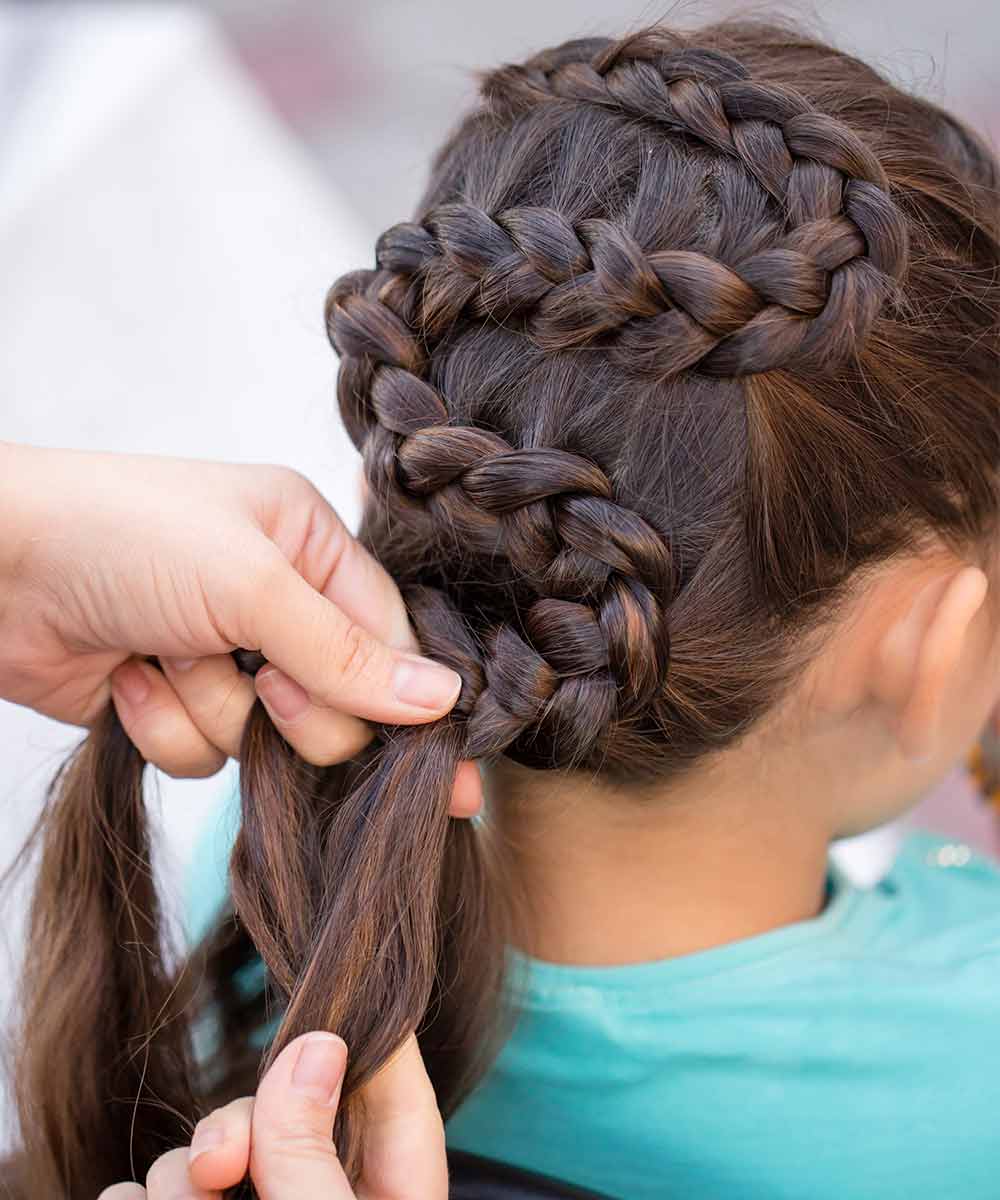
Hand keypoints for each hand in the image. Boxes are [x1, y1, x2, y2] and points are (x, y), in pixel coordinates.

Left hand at [0, 443, 479, 812]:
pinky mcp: (173, 703)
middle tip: (255, 678)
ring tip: (161, 654)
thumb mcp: (250, 584)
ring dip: (210, 710)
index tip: (451, 782)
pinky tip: (124, 679)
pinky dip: (162, 726)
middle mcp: (276, 600)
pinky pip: (204, 755)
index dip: (411, 706)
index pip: (390, 640)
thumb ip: (348, 654)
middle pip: (338, 704)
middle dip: (290, 706)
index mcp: (309, 544)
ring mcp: (222, 655)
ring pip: (266, 741)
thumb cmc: (120, 536)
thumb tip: (445, 701)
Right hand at [96, 1031, 446, 1199]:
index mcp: (386, 1194)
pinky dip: (134, 1197)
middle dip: (233, 1125)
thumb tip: (314, 1045)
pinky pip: (145, 1189)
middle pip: (277, 1107)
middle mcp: (316, 1194)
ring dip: (176, 1175)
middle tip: (216, 1167)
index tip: (324, 989)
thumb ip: (311, 1157)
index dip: (365, 1025)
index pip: (393, 1084)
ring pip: (203, 1149)